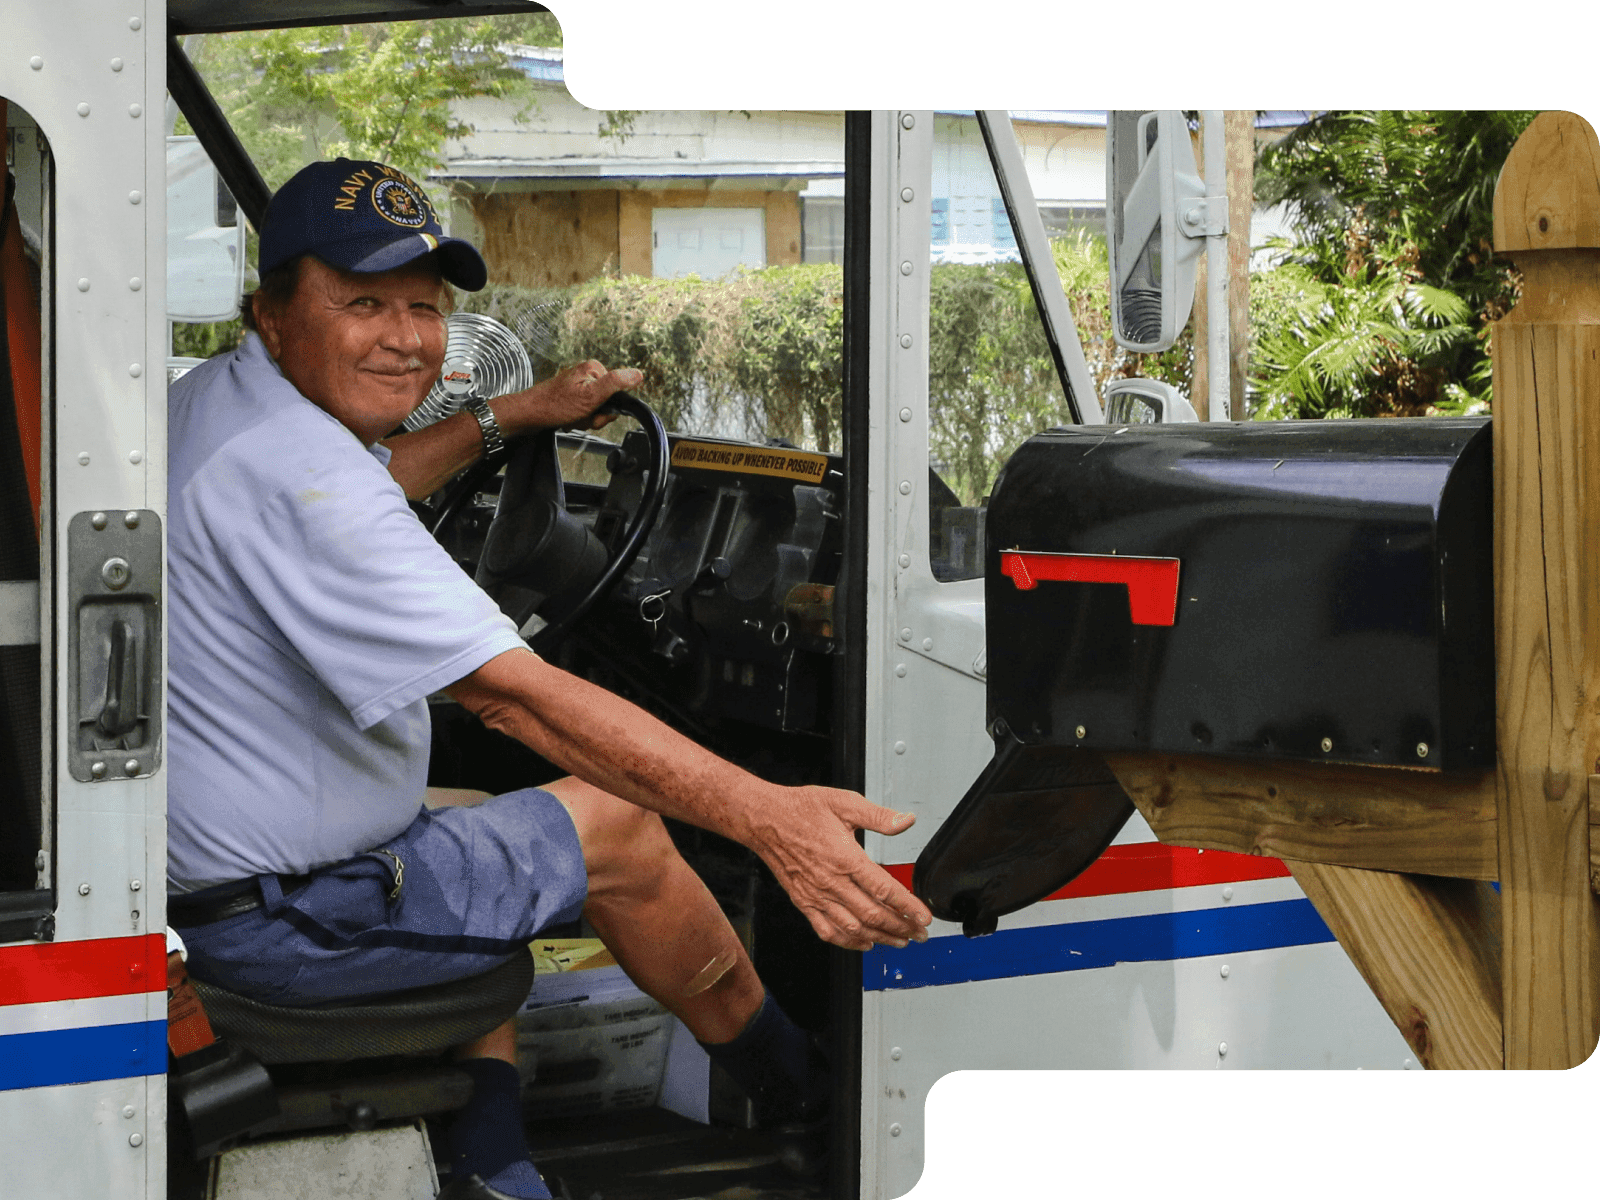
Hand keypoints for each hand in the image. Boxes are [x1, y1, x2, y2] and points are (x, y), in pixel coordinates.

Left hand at [496, 360, 643, 434]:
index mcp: (594, 370)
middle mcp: (587, 376)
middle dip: (595, 416)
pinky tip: (566, 419)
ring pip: (596, 410)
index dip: (608, 408)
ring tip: (571, 417)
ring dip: (584, 420)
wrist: (528, 415)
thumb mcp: (590, 396)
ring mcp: (579, 387)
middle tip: (580, 415)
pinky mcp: (572, 398)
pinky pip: (585, 413)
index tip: (594, 410)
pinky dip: (577, 420)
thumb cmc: (554, 406)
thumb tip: (637, 374)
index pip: (618, 393)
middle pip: (607, 403)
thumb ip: (616, 384)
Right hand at [746, 786, 933, 951]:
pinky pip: (827, 930)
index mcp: (845, 858)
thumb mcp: (843, 802)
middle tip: (919, 932)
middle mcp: (831, 882)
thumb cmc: (800, 809)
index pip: (884, 890)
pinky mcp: (803, 902)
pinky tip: (863, 943)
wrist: (764, 819)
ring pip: (853, 928)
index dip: (908, 907)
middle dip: (901, 927)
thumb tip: (905, 821)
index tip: (923, 916)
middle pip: (873, 915)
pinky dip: (848, 942)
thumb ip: (878, 815)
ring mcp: (816, 895)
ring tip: (899, 940)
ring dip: (880, 937)